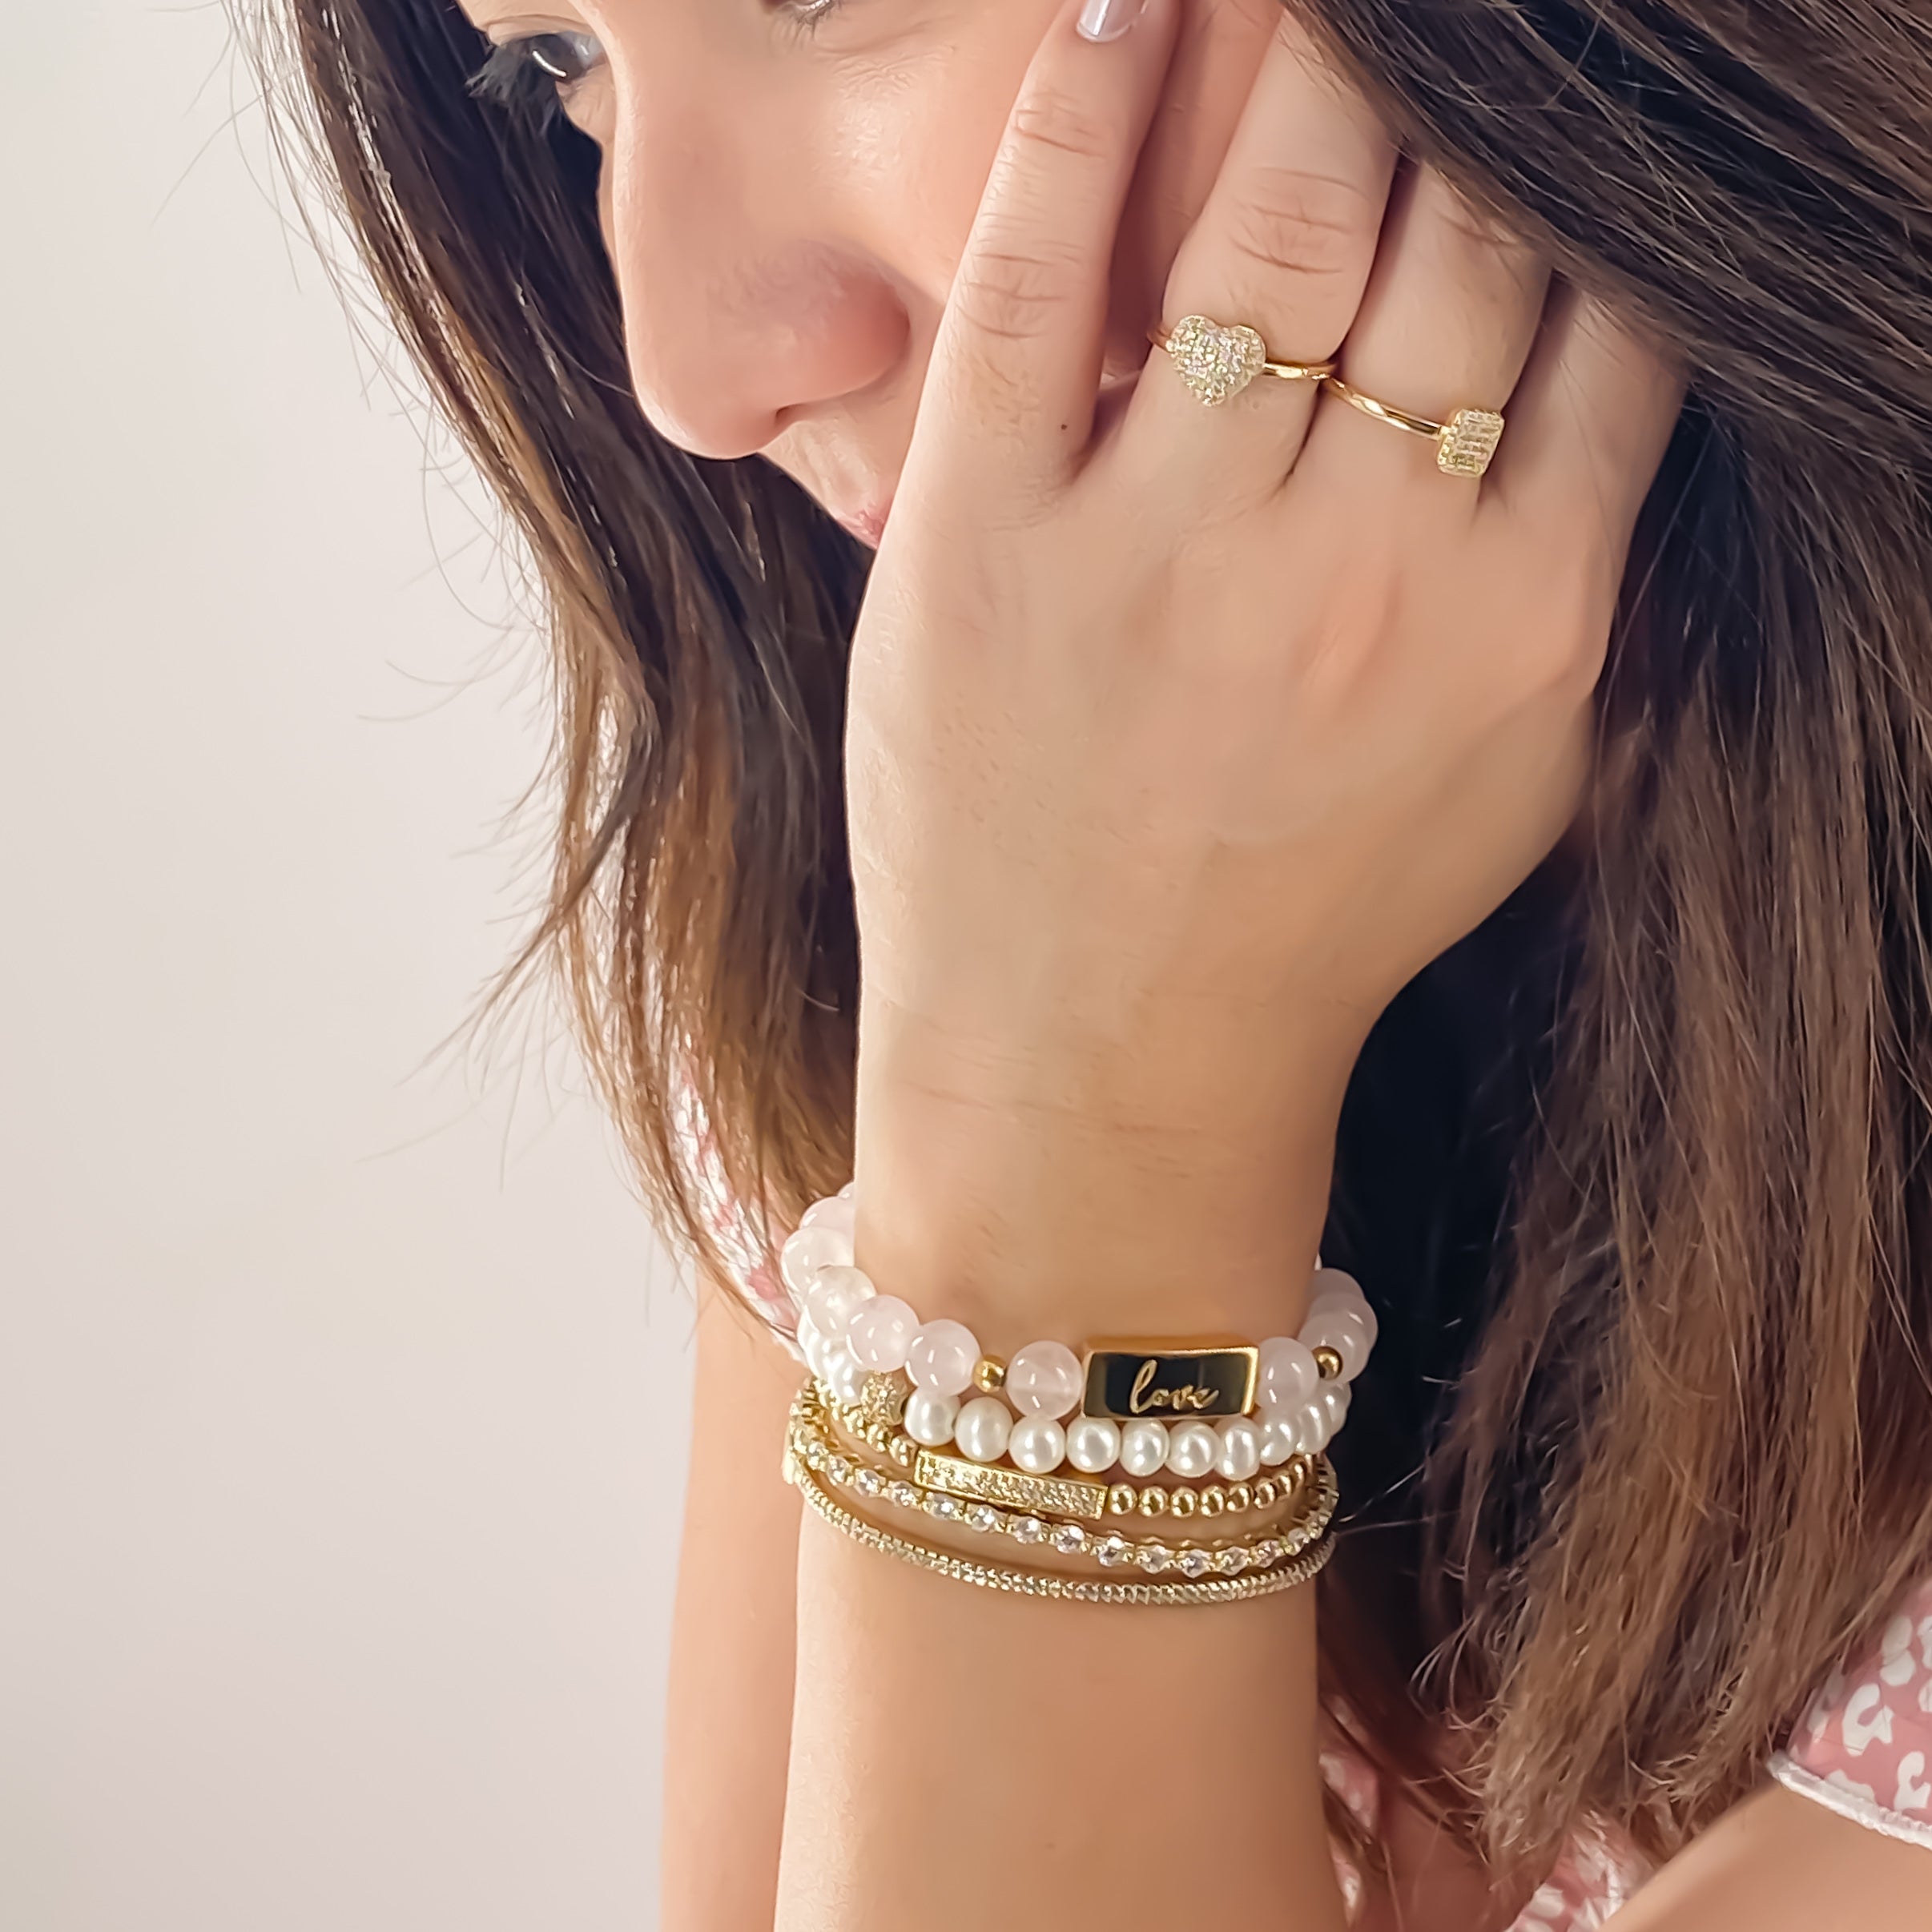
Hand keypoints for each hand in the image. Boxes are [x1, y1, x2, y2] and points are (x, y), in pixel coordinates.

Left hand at [844, 0, 1679, 1312]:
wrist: (1108, 1072)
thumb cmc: (1310, 926)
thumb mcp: (1512, 777)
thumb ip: (1575, 577)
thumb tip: (1606, 371)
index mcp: (1522, 615)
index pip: (1603, 302)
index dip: (1586, 165)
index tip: (1558, 95)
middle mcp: (1363, 565)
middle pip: (1465, 225)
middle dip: (1469, 81)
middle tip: (1444, 14)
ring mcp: (1165, 553)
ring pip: (1282, 214)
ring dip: (1309, 45)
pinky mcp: (985, 551)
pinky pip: (1041, 289)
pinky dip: (1076, 124)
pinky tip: (1119, 9)